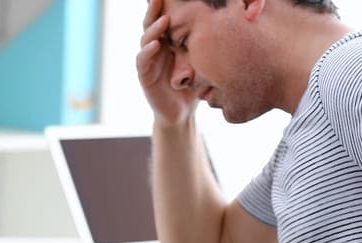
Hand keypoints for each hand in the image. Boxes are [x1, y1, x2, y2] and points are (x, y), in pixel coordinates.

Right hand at [137, 0, 198, 125]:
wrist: (182, 113)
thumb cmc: (193, 86)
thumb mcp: (199, 63)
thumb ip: (200, 48)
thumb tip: (219, 28)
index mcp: (168, 42)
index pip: (164, 20)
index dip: (164, 7)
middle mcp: (156, 47)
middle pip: (152, 24)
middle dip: (155, 10)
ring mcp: (149, 60)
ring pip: (146, 39)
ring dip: (154, 29)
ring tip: (164, 20)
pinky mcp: (144, 75)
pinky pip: (142, 60)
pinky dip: (147, 52)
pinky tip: (155, 45)